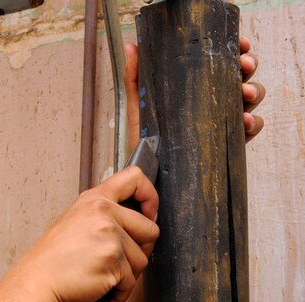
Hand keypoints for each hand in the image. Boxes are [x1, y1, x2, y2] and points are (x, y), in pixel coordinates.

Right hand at [26, 167, 158, 301]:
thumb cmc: (51, 263)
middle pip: (150, 230)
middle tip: (113, 264)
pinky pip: (131, 283)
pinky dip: (117, 294)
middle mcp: (103, 213)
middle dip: (138, 252)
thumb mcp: (74, 225)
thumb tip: (136, 229)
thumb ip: (103, 218)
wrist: (34, 286)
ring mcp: (110, 236)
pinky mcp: (114, 261)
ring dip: (125, 277)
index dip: (150, 196)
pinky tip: (97, 292)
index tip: (149, 213)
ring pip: (142, 261)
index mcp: (93, 201)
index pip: (134, 178)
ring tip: (98, 278)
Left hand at [124, 38, 264, 148]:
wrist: (149, 172)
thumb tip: (131, 46)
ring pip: (251, 98)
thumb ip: (135, 78)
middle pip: (241, 75)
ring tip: (245, 92)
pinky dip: (252, 122)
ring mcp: (223, 120)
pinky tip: (244, 120)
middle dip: (247, 66)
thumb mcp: (139, 106)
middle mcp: (214, 101)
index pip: (222, 62)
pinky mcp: (228, 142)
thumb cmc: (146, 139)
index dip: (236, 51)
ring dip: (254, 91)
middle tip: (243, 65)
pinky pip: (250, 128)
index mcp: (197, 87)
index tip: (240, 45)